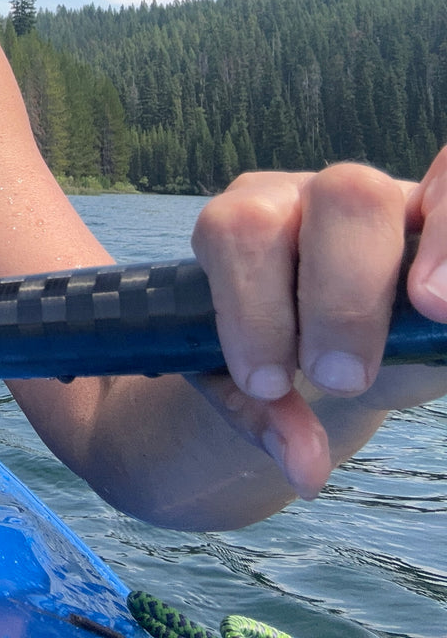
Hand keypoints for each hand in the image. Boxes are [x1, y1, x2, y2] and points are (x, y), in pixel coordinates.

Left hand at [189, 147, 446, 498]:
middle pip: (324, 199)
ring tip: (429, 312)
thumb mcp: (254, 392)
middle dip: (338, 294)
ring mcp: (375, 199)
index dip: (254, 307)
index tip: (268, 384)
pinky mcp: (428, 218)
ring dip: (400, 259)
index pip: (237, 232)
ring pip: (372, 196)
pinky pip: (444, 194)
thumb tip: (307, 469)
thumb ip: (268, 421)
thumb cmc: (277, 355)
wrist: (324, 342)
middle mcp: (305, 196)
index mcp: (241, 223)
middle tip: (338, 376)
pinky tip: (445, 303)